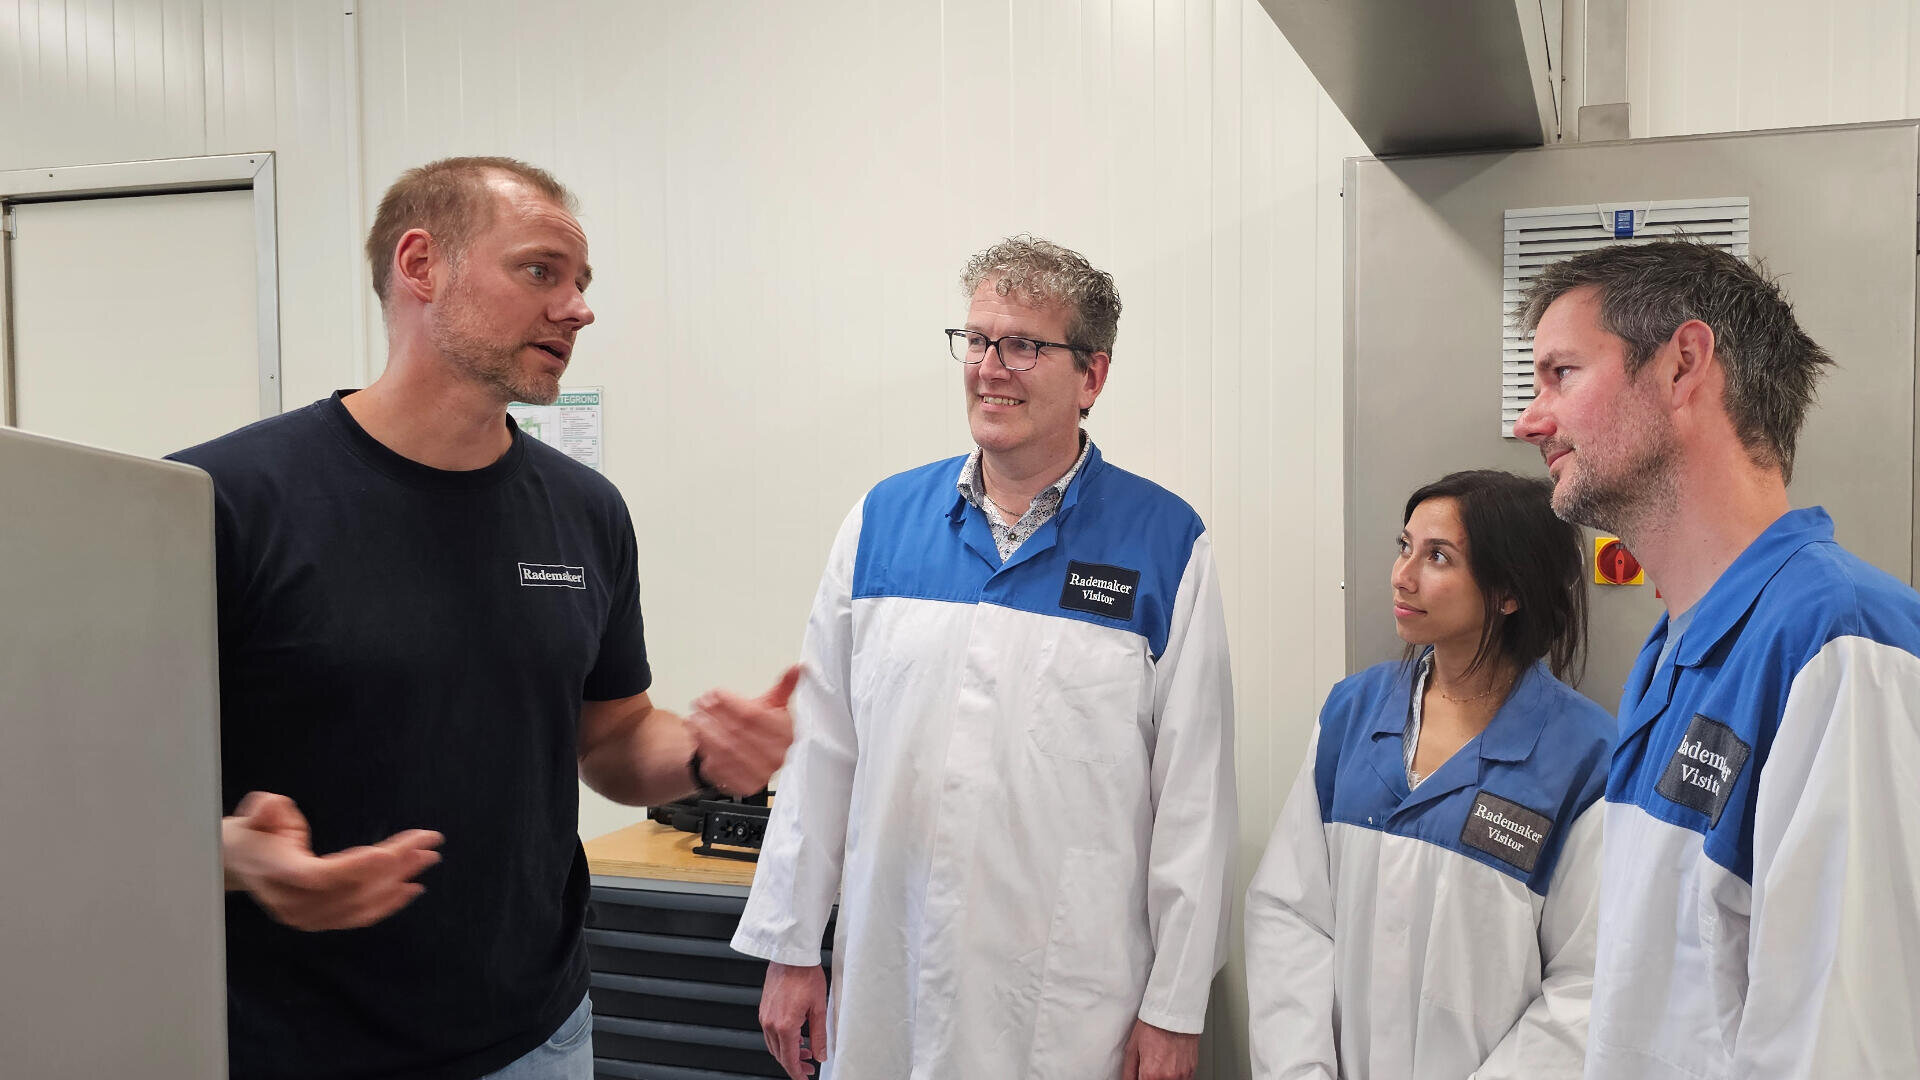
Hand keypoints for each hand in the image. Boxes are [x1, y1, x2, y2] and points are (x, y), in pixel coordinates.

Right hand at [221, 791, 442, 930]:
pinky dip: (387, 904)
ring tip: (427, 860)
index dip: (359, 866)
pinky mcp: (319, 922)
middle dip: (394, 866)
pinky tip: (411, 889)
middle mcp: (294, 903)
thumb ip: (265, 809)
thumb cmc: (254, 833)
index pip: (323, 876)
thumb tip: (270, 808)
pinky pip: (358, 917)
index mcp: (280, 874)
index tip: (391, 850)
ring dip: (398, 883)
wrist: (240, 863)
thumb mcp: (255, 814)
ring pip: (360, 905)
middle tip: (427, 845)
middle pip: (352, 889)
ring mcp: (306, 917)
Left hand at [687, 664, 801, 794]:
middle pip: (739, 731)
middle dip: (715, 714)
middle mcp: (778, 755)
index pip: (755, 715)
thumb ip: (784, 686)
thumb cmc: (759, 729)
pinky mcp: (745, 787)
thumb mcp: (772, 706)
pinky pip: (720, 768)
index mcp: (786, 733)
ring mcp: (762, 773)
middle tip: (700, 703)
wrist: (748, 758)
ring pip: (727, 749)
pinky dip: (705, 751)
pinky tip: (698, 738)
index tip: (715, 693)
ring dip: (706, 731)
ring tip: (694, 718)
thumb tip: (799, 668)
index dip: (731, 702)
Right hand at [759, 961, 828, 1078]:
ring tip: (804, 1051)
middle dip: (794, 1064)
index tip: (804, 1078)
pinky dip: (782, 1039)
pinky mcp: (764, 1008)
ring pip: (773, 1044)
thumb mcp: (819, 1008)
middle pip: (779, 1054)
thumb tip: (821, 1054)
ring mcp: (765, 1015)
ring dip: (787, 1052)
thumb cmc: (805, 974)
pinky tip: (795, 1036)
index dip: (797, 1073)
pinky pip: (770, 1032)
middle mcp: (770, 1022)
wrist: (791, 955)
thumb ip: (819, 1035)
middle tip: (809, 1066)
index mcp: (785, 1025)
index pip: (789, 1059)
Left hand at [1122, 1019, 1198, 1079]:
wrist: (1174, 1012)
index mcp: (1151, 1074)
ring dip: (1163, 1078)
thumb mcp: (1132, 1049)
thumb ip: (1129, 1072)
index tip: (1140, 1076)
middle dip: (1150, 1078)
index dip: (1140, 1079)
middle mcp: (1168, 1078)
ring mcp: (1182, 1075)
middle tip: (1149, 1068)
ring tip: (1160, 1066)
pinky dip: (1174, 1077)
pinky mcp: (1191, 1070)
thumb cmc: (1153, 1026)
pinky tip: (1169, 1066)